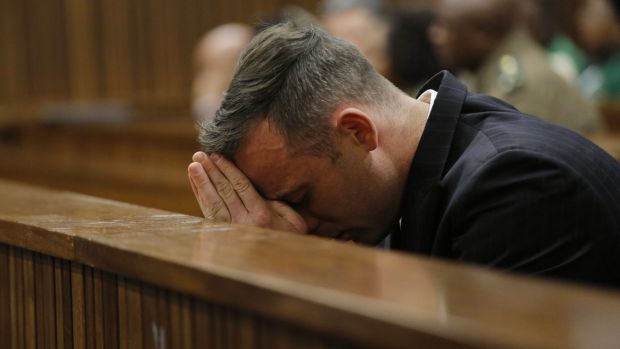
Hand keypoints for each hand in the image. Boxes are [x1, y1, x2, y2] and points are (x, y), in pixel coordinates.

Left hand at [188, 151, 306, 233]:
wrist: (279, 262)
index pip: (240, 186)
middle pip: (224, 192)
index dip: (228, 169)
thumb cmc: (290, 237)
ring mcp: (231, 230)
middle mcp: (243, 222)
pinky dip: (201, 196)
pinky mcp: (222, 236)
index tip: (217, 156)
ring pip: (213, 202)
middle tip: (199, 155)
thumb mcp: (293, 219)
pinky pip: (209, 213)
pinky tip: (196, 183)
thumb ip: (277, 202)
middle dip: (211, 171)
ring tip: (193, 166)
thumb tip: (258, 188)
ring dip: (201, 183)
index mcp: (261, 215)